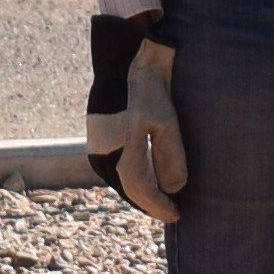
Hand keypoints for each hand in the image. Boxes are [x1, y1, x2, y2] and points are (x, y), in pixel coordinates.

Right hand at [83, 14, 184, 224]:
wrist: (123, 59)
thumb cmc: (147, 87)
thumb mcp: (166, 121)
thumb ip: (171, 157)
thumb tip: (175, 189)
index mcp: (120, 153)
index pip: (141, 191)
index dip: (160, 206)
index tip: (176, 215)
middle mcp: (104, 155)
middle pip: (128, 190)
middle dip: (149, 202)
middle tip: (170, 209)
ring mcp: (98, 146)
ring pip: (118, 180)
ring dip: (138, 191)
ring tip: (159, 196)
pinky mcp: (98, 136)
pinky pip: (113, 167)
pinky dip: (128, 177)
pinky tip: (143, 175)